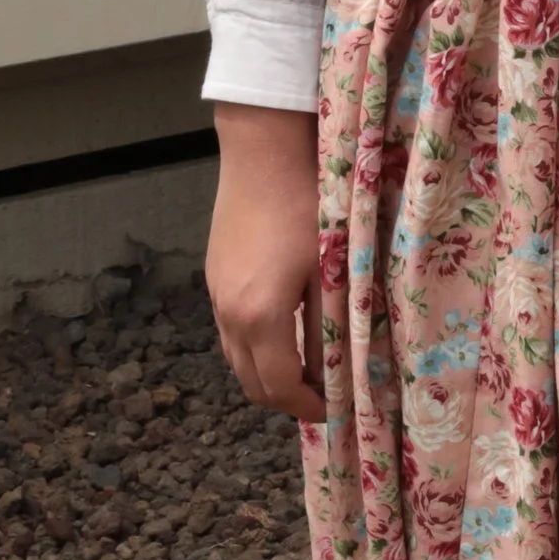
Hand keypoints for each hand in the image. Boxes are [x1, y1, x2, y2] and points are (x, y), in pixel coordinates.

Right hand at [206, 103, 326, 420]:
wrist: (263, 149)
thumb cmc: (307, 203)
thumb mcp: (331, 268)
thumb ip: (334, 325)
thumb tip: (344, 371)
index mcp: (259, 316)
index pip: (280, 386)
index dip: (308, 407)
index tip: (336, 410)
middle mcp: (228, 313)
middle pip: (250, 382)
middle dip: (286, 399)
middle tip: (322, 397)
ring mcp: (215, 293)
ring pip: (236, 358)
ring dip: (267, 374)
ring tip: (306, 369)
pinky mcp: (214, 274)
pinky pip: (229, 331)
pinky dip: (254, 348)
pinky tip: (283, 332)